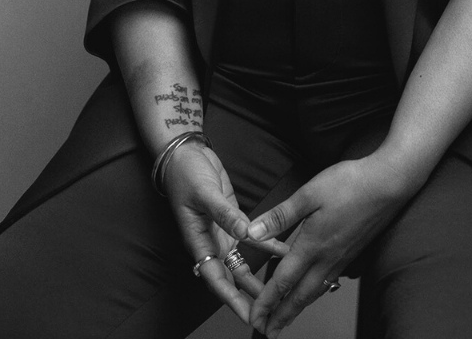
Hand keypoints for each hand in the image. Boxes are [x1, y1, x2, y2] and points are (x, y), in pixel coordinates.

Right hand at [162, 142, 289, 323]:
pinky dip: (268, 244)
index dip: (231, 298)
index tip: (247, 315)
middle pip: (231, 277)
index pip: (216, 278)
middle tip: (270, 311)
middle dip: (248, 296)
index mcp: (198, 241)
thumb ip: (224, 213)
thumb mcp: (204, 193)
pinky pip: (253, 238)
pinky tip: (284, 250)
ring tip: (280, 288)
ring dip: (259, 275)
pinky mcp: (234, 219)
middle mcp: (212, 242)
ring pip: (243, 262)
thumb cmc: (186, 175)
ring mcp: (224, 232)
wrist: (187, 156)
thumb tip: (243, 231)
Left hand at [246, 153, 419, 336]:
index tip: (254, 318)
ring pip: (316, 291)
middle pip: (300, 296)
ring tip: (287, 317)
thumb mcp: (309, 193)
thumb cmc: (351, 184)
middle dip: (282, 316)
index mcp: (312, 245)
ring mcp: (342, 257)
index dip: (266, 302)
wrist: (389, 183)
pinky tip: (315, 288)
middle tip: (268, 332)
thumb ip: (281, 215)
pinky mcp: (353, 252)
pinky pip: (330, 281)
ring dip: (298, 308)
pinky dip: (316, 293)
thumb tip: (252, 232)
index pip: (283, 282)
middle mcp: (327, 258)